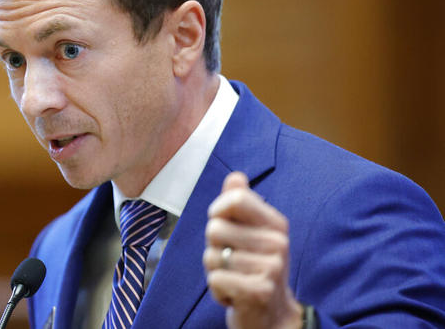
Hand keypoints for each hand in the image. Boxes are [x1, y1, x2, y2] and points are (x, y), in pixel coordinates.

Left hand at [203, 172, 302, 328]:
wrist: (273, 318)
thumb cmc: (255, 270)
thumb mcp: (251, 234)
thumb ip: (240, 204)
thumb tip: (235, 176)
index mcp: (276, 224)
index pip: (236, 199)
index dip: (218, 211)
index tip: (222, 225)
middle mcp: (278, 243)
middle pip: (215, 228)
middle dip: (213, 248)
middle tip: (232, 262)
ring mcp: (272, 268)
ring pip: (211, 257)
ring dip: (216, 272)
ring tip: (235, 279)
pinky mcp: (260, 291)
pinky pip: (215, 279)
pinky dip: (217, 290)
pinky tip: (234, 295)